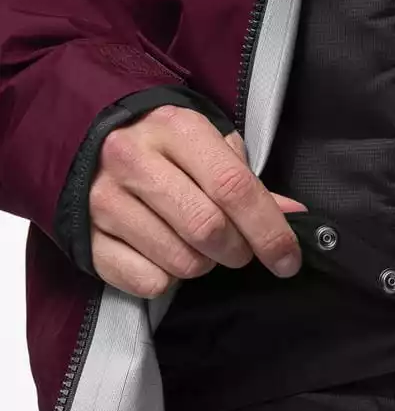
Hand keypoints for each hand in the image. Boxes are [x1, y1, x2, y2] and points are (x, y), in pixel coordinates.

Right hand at [89, 104, 306, 298]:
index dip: (269, 230)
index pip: (233, 187)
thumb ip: (249, 183)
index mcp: (175, 128)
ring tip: (194, 244)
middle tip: (239, 250)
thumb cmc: (165, 146)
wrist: (86, 140)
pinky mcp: (86, 238)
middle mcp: (133, 159)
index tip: (288, 259)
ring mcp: (103, 200)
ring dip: (203, 265)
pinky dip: (167, 279)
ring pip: (181, 262)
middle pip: (208, 229)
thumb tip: (293, 216)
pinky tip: (161, 253)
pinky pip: (148, 282)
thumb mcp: (209, 147)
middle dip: (238, 252)